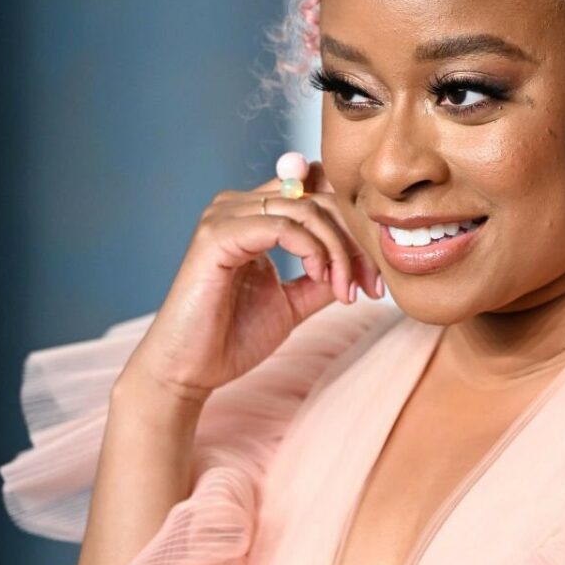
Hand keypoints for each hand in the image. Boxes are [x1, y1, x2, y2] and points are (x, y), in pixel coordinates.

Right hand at [116, 161, 383, 407]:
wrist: (190, 370)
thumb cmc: (232, 337)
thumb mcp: (293, 302)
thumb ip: (322, 276)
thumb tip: (359, 263)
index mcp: (255, 216)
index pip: (317, 194)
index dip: (354, 230)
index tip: (374, 279)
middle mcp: (238, 206)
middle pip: (319, 197)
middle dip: (355, 242)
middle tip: (371, 286)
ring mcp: (224, 215)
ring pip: (307, 210)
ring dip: (338, 251)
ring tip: (345, 290)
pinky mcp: (216, 235)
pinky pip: (282, 225)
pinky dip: (312, 250)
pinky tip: (321, 278)